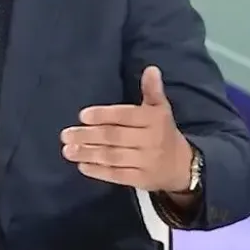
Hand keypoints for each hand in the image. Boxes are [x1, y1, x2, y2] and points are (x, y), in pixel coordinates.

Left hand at [60, 66, 192, 191]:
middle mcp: (150, 141)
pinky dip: (98, 171)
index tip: (82, 116)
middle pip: (114, 137)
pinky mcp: (141, 180)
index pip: (125, 116)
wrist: (183, 167)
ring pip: (113, 156)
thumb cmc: (162, 132)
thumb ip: (152, 90)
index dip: (103, 115)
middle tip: (65, 134)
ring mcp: (146, 162)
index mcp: (154, 120)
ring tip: (68, 150)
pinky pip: (117, 175)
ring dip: (88, 154)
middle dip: (88, 136)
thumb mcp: (160, 109)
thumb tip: (151, 68)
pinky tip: (81, 166)